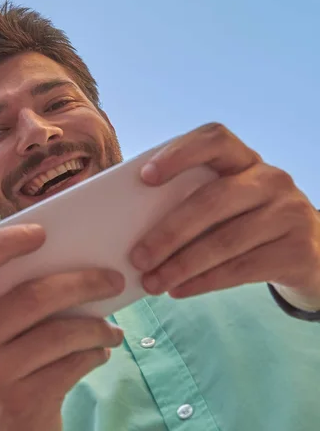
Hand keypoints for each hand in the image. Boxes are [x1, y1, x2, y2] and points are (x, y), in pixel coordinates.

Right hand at [0, 224, 125, 430]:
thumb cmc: (5, 364)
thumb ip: (9, 295)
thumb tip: (70, 254)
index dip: (2, 241)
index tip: (41, 233)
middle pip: (32, 295)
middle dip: (83, 283)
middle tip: (113, 280)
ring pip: (59, 331)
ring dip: (97, 326)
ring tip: (112, 327)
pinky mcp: (16, 400)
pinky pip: (70, 364)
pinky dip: (94, 354)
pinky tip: (100, 351)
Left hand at [129, 123, 319, 306]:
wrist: (306, 251)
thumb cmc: (244, 220)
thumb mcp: (225, 200)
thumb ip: (190, 197)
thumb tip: (127, 222)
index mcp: (244, 159)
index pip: (214, 140)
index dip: (179, 154)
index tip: (145, 178)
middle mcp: (271, 179)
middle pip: (212, 200)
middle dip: (169, 232)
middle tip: (137, 257)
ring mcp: (290, 214)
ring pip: (225, 240)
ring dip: (181, 265)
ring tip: (152, 282)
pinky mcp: (299, 251)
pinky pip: (242, 268)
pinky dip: (204, 281)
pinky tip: (180, 289)